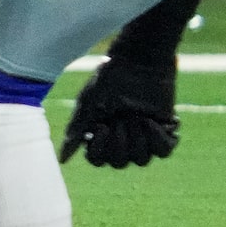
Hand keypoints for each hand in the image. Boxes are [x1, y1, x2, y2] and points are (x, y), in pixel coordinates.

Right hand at [59, 52, 181, 167]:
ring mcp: (143, 138)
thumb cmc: (110, 80)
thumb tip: (62, 159)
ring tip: (138, 116)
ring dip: (138, 138)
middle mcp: (121, 140)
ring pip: (141, 160)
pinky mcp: (164, 132)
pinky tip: (152, 120)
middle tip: (122, 117)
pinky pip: (164, 152)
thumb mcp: (88, 105)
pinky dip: (158, 138)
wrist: (140, 63)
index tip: (101, 126)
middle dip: (120, 141)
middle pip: (119, 163)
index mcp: (100, 135)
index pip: (97, 160)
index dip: (99, 149)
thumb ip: (76, 132)